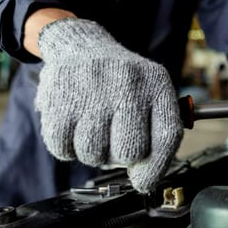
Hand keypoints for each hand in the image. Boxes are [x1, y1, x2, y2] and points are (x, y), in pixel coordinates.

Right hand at [34, 18, 182, 192]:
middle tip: (112, 139)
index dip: (156, 168)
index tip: (144, 181)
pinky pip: (62, 147)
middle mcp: (129, 83)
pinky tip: (72, 126)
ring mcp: (93, 88)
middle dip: (119, 156)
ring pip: (93, 154)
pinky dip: (65, 147)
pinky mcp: (60, 95)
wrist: (80, 46)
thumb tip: (144, 179)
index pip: (167, 136)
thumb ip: (155, 134)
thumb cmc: (121, 82)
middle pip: (129, 151)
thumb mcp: (150, 94)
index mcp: (157, 85)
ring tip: (92, 128)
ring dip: (90, 152)